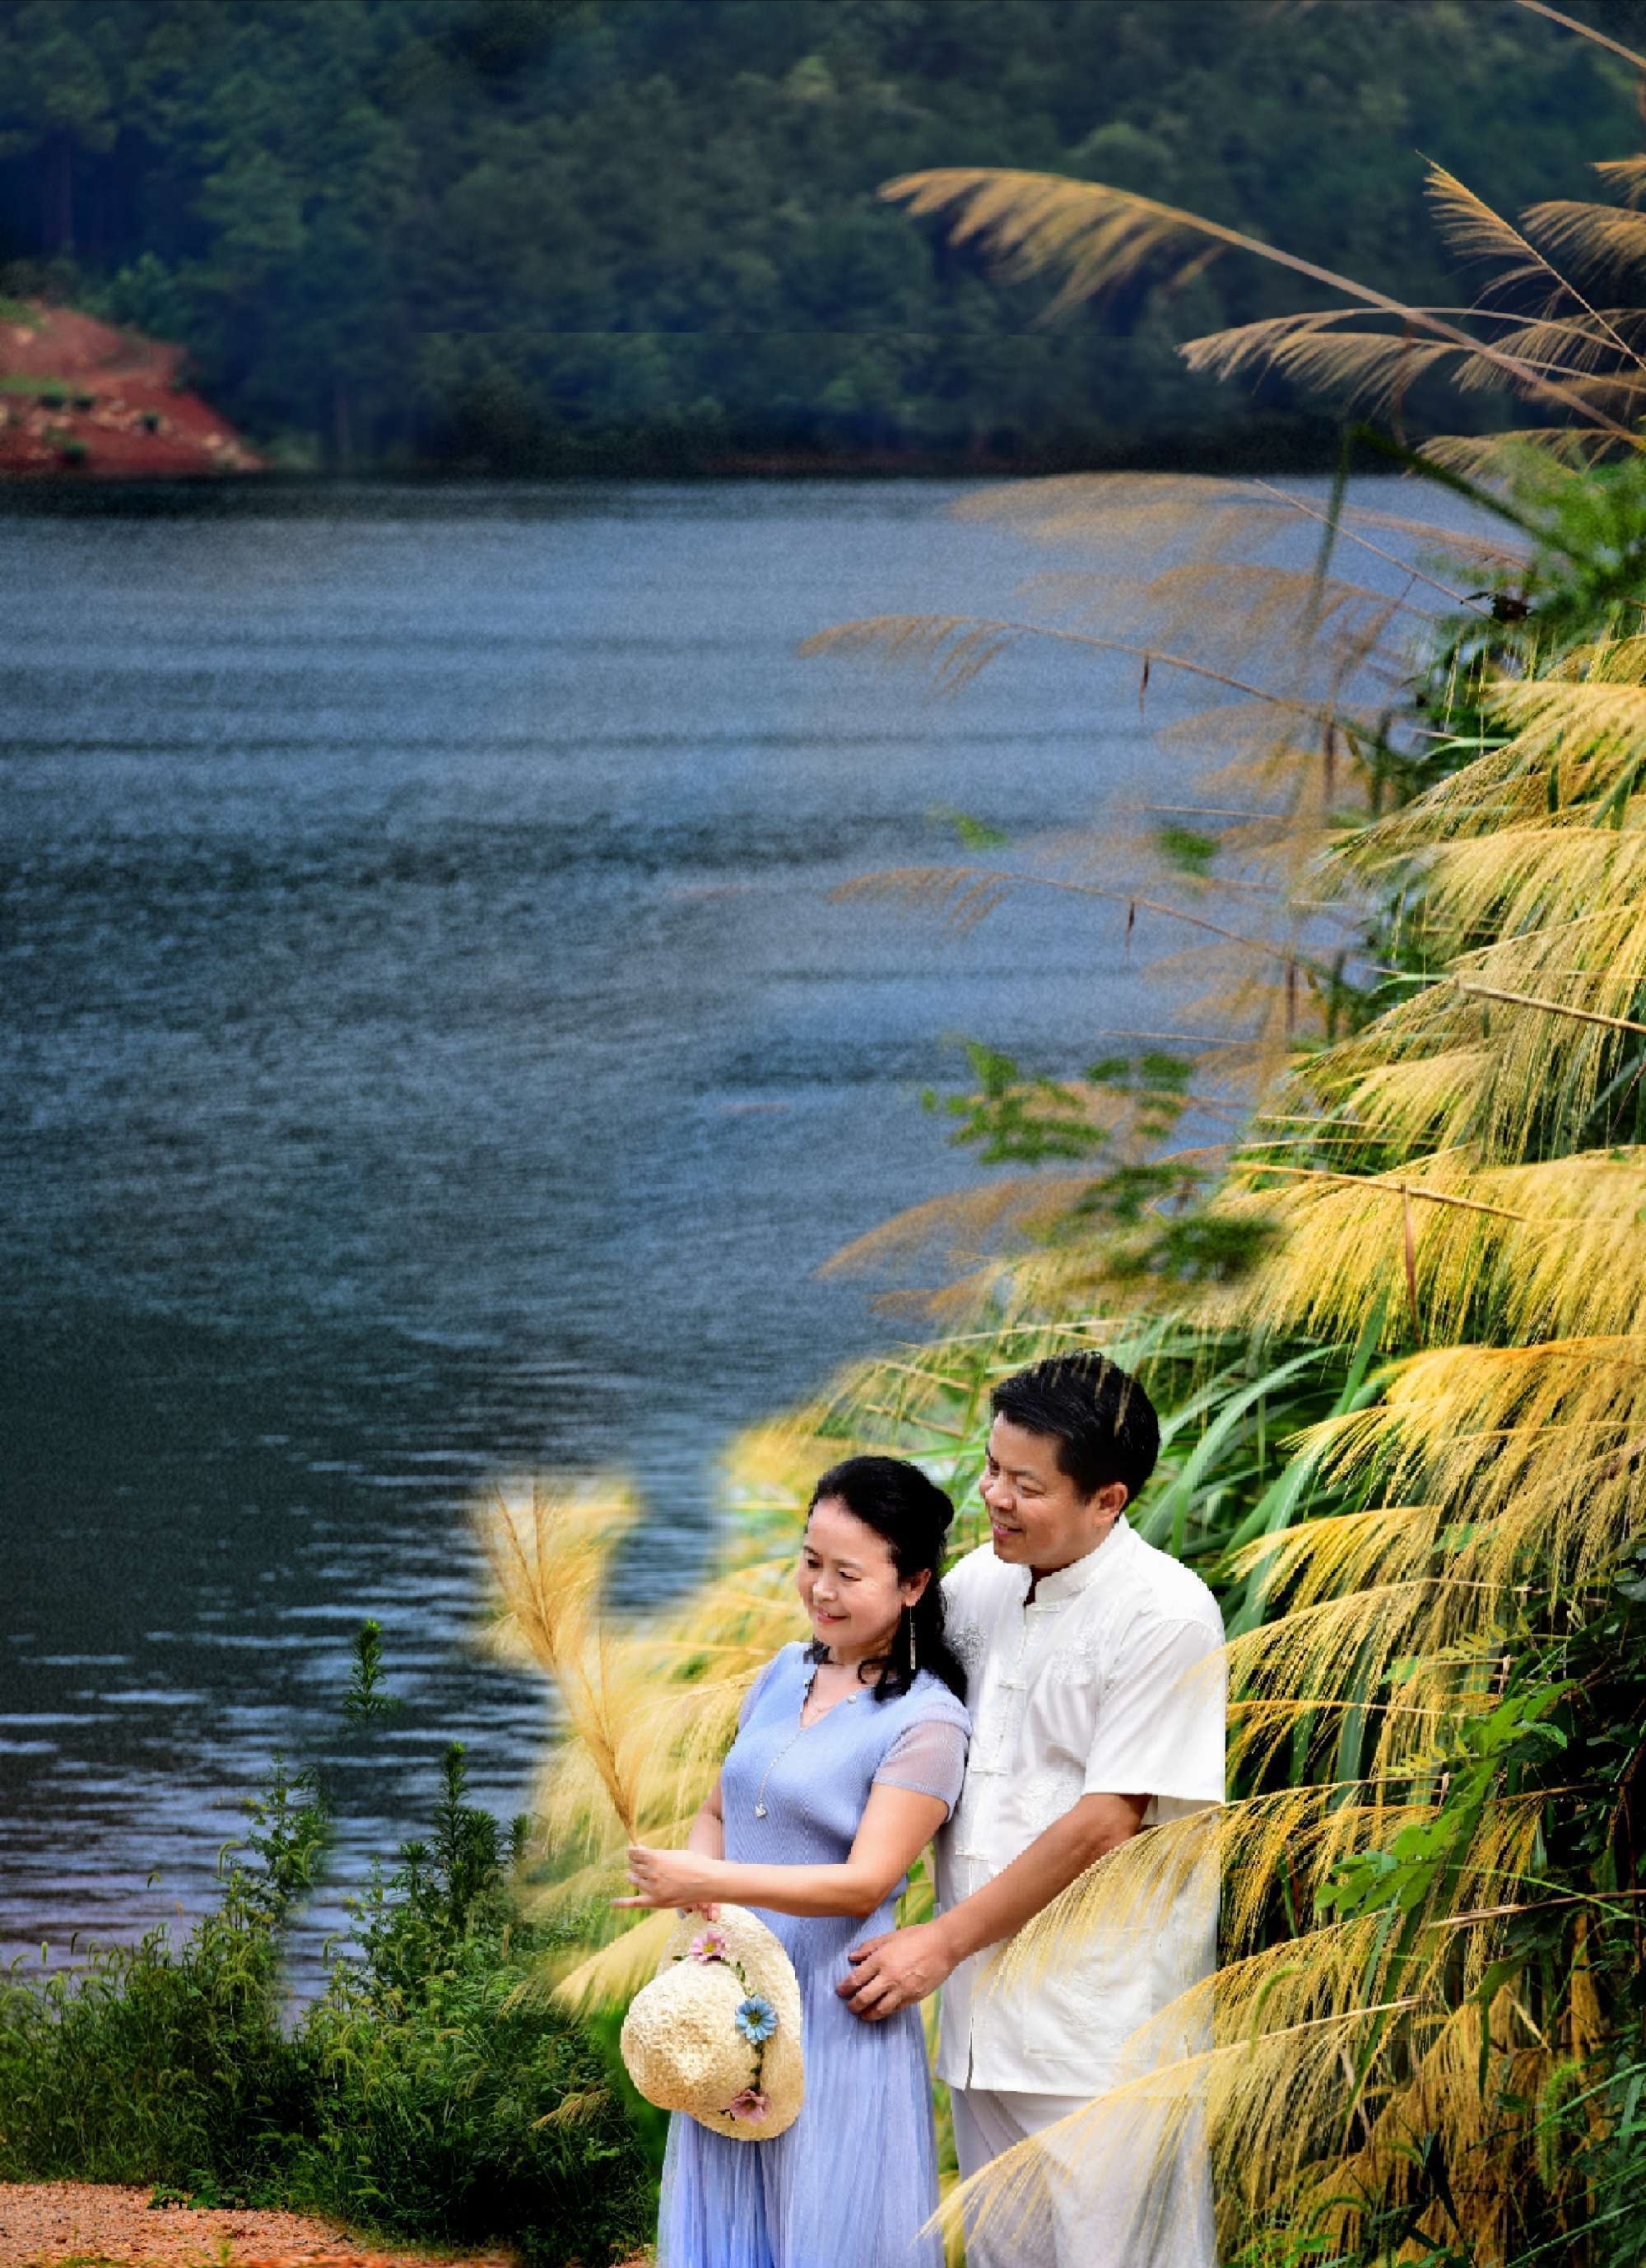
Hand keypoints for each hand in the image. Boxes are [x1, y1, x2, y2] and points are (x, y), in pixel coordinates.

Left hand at [613, 1844, 721, 1911]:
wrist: (708, 1881)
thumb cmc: (694, 1864)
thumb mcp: (674, 1854)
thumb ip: (657, 1855)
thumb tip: (641, 1851)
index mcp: (655, 1857)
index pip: (634, 1853)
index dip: (633, 1852)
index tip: (633, 1852)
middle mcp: (651, 1872)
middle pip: (634, 1867)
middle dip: (635, 1864)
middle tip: (640, 1865)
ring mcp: (652, 1888)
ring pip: (635, 1881)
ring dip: (634, 1877)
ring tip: (637, 1876)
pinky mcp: (656, 1901)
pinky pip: (634, 1902)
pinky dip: (622, 1903)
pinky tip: (612, 1903)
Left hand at [836, 1918, 956, 2020]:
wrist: (943, 1945)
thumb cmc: (916, 1936)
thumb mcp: (890, 1936)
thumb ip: (869, 1947)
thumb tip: (852, 1957)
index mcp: (881, 1960)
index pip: (857, 1978)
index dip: (845, 1987)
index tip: (840, 1992)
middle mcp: (889, 1977)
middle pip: (864, 1997)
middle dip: (854, 2005)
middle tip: (849, 2007)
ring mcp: (902, 1990)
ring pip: (879, 2009)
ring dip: (868, 2014)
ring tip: (863, 2015)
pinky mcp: (913, 1998)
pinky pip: (895, 2009)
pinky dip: (886, 2012)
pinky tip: (882, 2011)